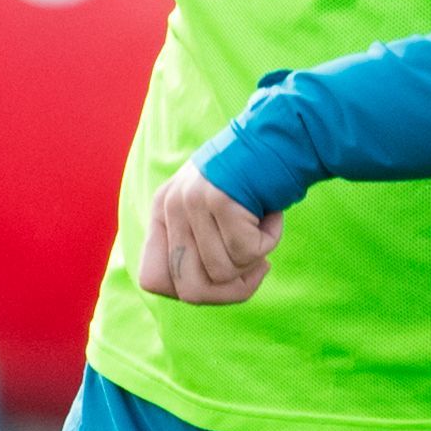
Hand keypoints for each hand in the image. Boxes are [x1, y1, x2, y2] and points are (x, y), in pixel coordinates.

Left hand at [136, 162, 286, 304]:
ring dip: (254, 261)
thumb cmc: (253, 182)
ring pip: (223, 274)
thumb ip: (198, 248)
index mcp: (162, 211)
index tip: (218, 277)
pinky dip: (269, 240)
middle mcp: (170, 206)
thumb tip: (198, 294)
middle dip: (230, 291)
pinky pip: (248, 253)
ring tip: (261, 229)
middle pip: (190, 291)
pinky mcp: (219, 200)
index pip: (151, 280)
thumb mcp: (213, 213)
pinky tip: (270, 215)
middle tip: (256, 268)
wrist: (279, 135)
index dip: (188, 290)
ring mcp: (191, 202)